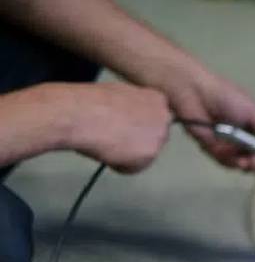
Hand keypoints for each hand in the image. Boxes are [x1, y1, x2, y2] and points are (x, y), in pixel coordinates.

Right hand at [55, 82, 171, 172]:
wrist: (82, 114)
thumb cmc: (93, 101)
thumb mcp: (121, 94)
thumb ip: (134, 107)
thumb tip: (131, 118)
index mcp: (158, 99)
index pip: (157, 119)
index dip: (140, 126)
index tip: (126, 128)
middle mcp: (165, 118)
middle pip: (155, 137)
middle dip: (139, 141)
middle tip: (116, 140)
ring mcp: (160, 137)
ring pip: (146, 154)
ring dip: (130, 155)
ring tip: (108, 146)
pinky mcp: (150, 155)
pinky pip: (134, 167)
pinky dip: (121, 166)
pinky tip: (107, 154)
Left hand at [148, 64, 254, 182]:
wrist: (196, 94)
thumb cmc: (228, 98)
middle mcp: (243, 139)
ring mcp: (228, 146)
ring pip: (243, 165)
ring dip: (251, 166)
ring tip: (253, 162)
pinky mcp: (213, 150)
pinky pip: (226, 162)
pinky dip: (234, 163)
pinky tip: (239, 161)